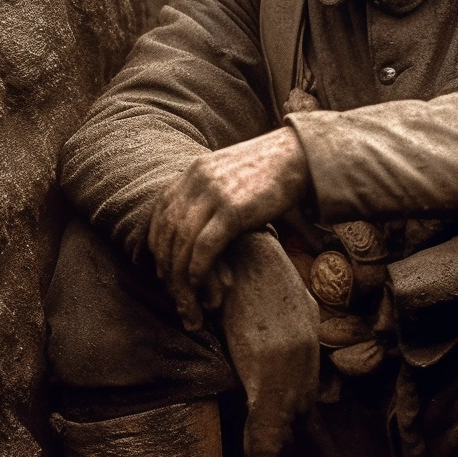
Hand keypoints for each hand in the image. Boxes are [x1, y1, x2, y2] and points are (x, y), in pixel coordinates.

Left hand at [148, 128, 309, 329]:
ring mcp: (213, 194)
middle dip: (166, 266)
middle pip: (168, 231)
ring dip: (181, 277)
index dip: (158, 243)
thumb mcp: (232, 175)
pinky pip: (205, 245)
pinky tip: (199, 285)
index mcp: (194, 172)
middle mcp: (197, 181)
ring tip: (187, 300)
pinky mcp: (233, 210)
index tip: (163, 267)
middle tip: (172, 293)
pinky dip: (198, 269)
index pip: (161, 212)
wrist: (299, 156)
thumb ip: (213, 193)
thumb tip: (205, 218)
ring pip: (182, 242)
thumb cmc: (272, 172)